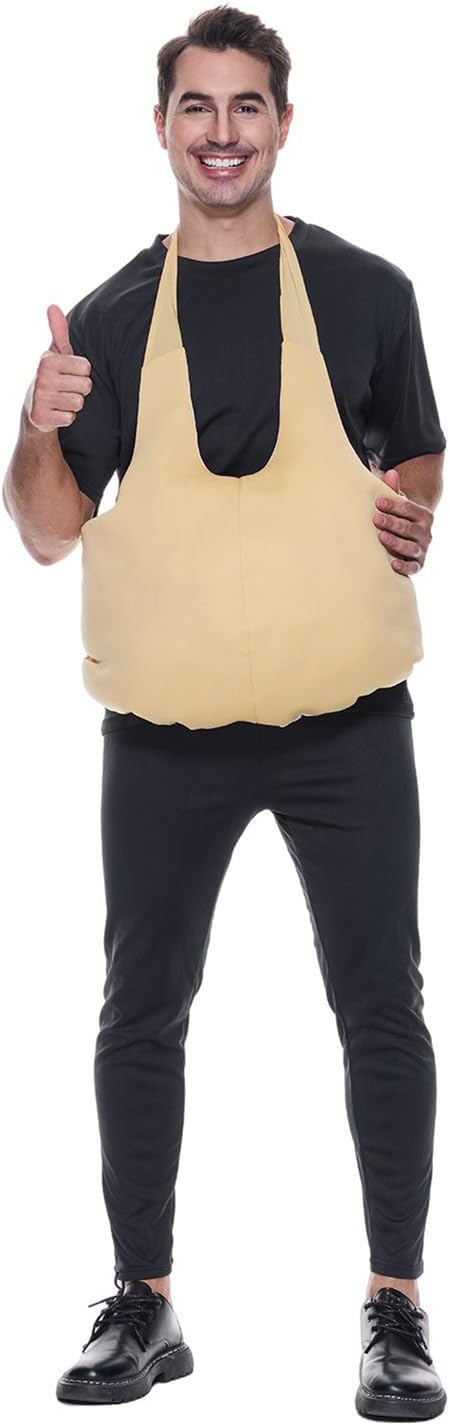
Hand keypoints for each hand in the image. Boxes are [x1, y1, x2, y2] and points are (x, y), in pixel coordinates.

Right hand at [23, 304, 92, 433]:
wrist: (34, 408)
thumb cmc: (52, 377)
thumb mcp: (56, 354)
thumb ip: (59, 331)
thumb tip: (52, 306)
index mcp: (48, 360)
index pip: (86, 368)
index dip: (81, 373)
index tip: (68, 374)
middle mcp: (42, 378)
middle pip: (86, 386)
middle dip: (79, 390)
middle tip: (65, 389)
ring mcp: (40, 398)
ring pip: (79, 403)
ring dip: (73, 404)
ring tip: (61, 400)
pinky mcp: (41, 417)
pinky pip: (70, 418)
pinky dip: (66, 417)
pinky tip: (56, 412)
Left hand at [372, 467, 432, 574]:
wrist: (408, 537)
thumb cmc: (399, 518)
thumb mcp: (398, 504)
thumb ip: (394, 490)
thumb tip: (391, 473)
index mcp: (423, 515)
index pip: (408, 508)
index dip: (393, 505)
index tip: (378, 503)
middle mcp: (426, 532)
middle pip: (408, 528)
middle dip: (392, 523)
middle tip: (376, 519)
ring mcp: (422, 549)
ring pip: (410, 547)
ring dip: (396, 542)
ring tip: (381, 537)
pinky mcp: (418, 564)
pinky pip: (412, 567)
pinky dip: (404, 567)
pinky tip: (392, 564)